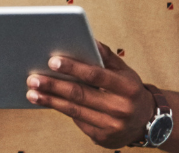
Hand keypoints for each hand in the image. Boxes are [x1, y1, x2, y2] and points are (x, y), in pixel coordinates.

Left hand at [26, 42, 153, 147]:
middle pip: (81, 94)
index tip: (52, 61)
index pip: (96, 76)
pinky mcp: (102, 137)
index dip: (73, 68)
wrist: (147, 123)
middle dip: (54, 86)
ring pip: (74, 110)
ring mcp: (111, 125)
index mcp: (128, 88)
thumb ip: (107, 57)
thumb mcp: (125, 72)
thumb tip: (90, 40)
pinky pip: (76, 121)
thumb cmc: (130, 91)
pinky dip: (59, 109)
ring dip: (50, 100)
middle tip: (33, 78)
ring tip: (31, 92)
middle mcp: (121, 108)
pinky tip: (44, 101)